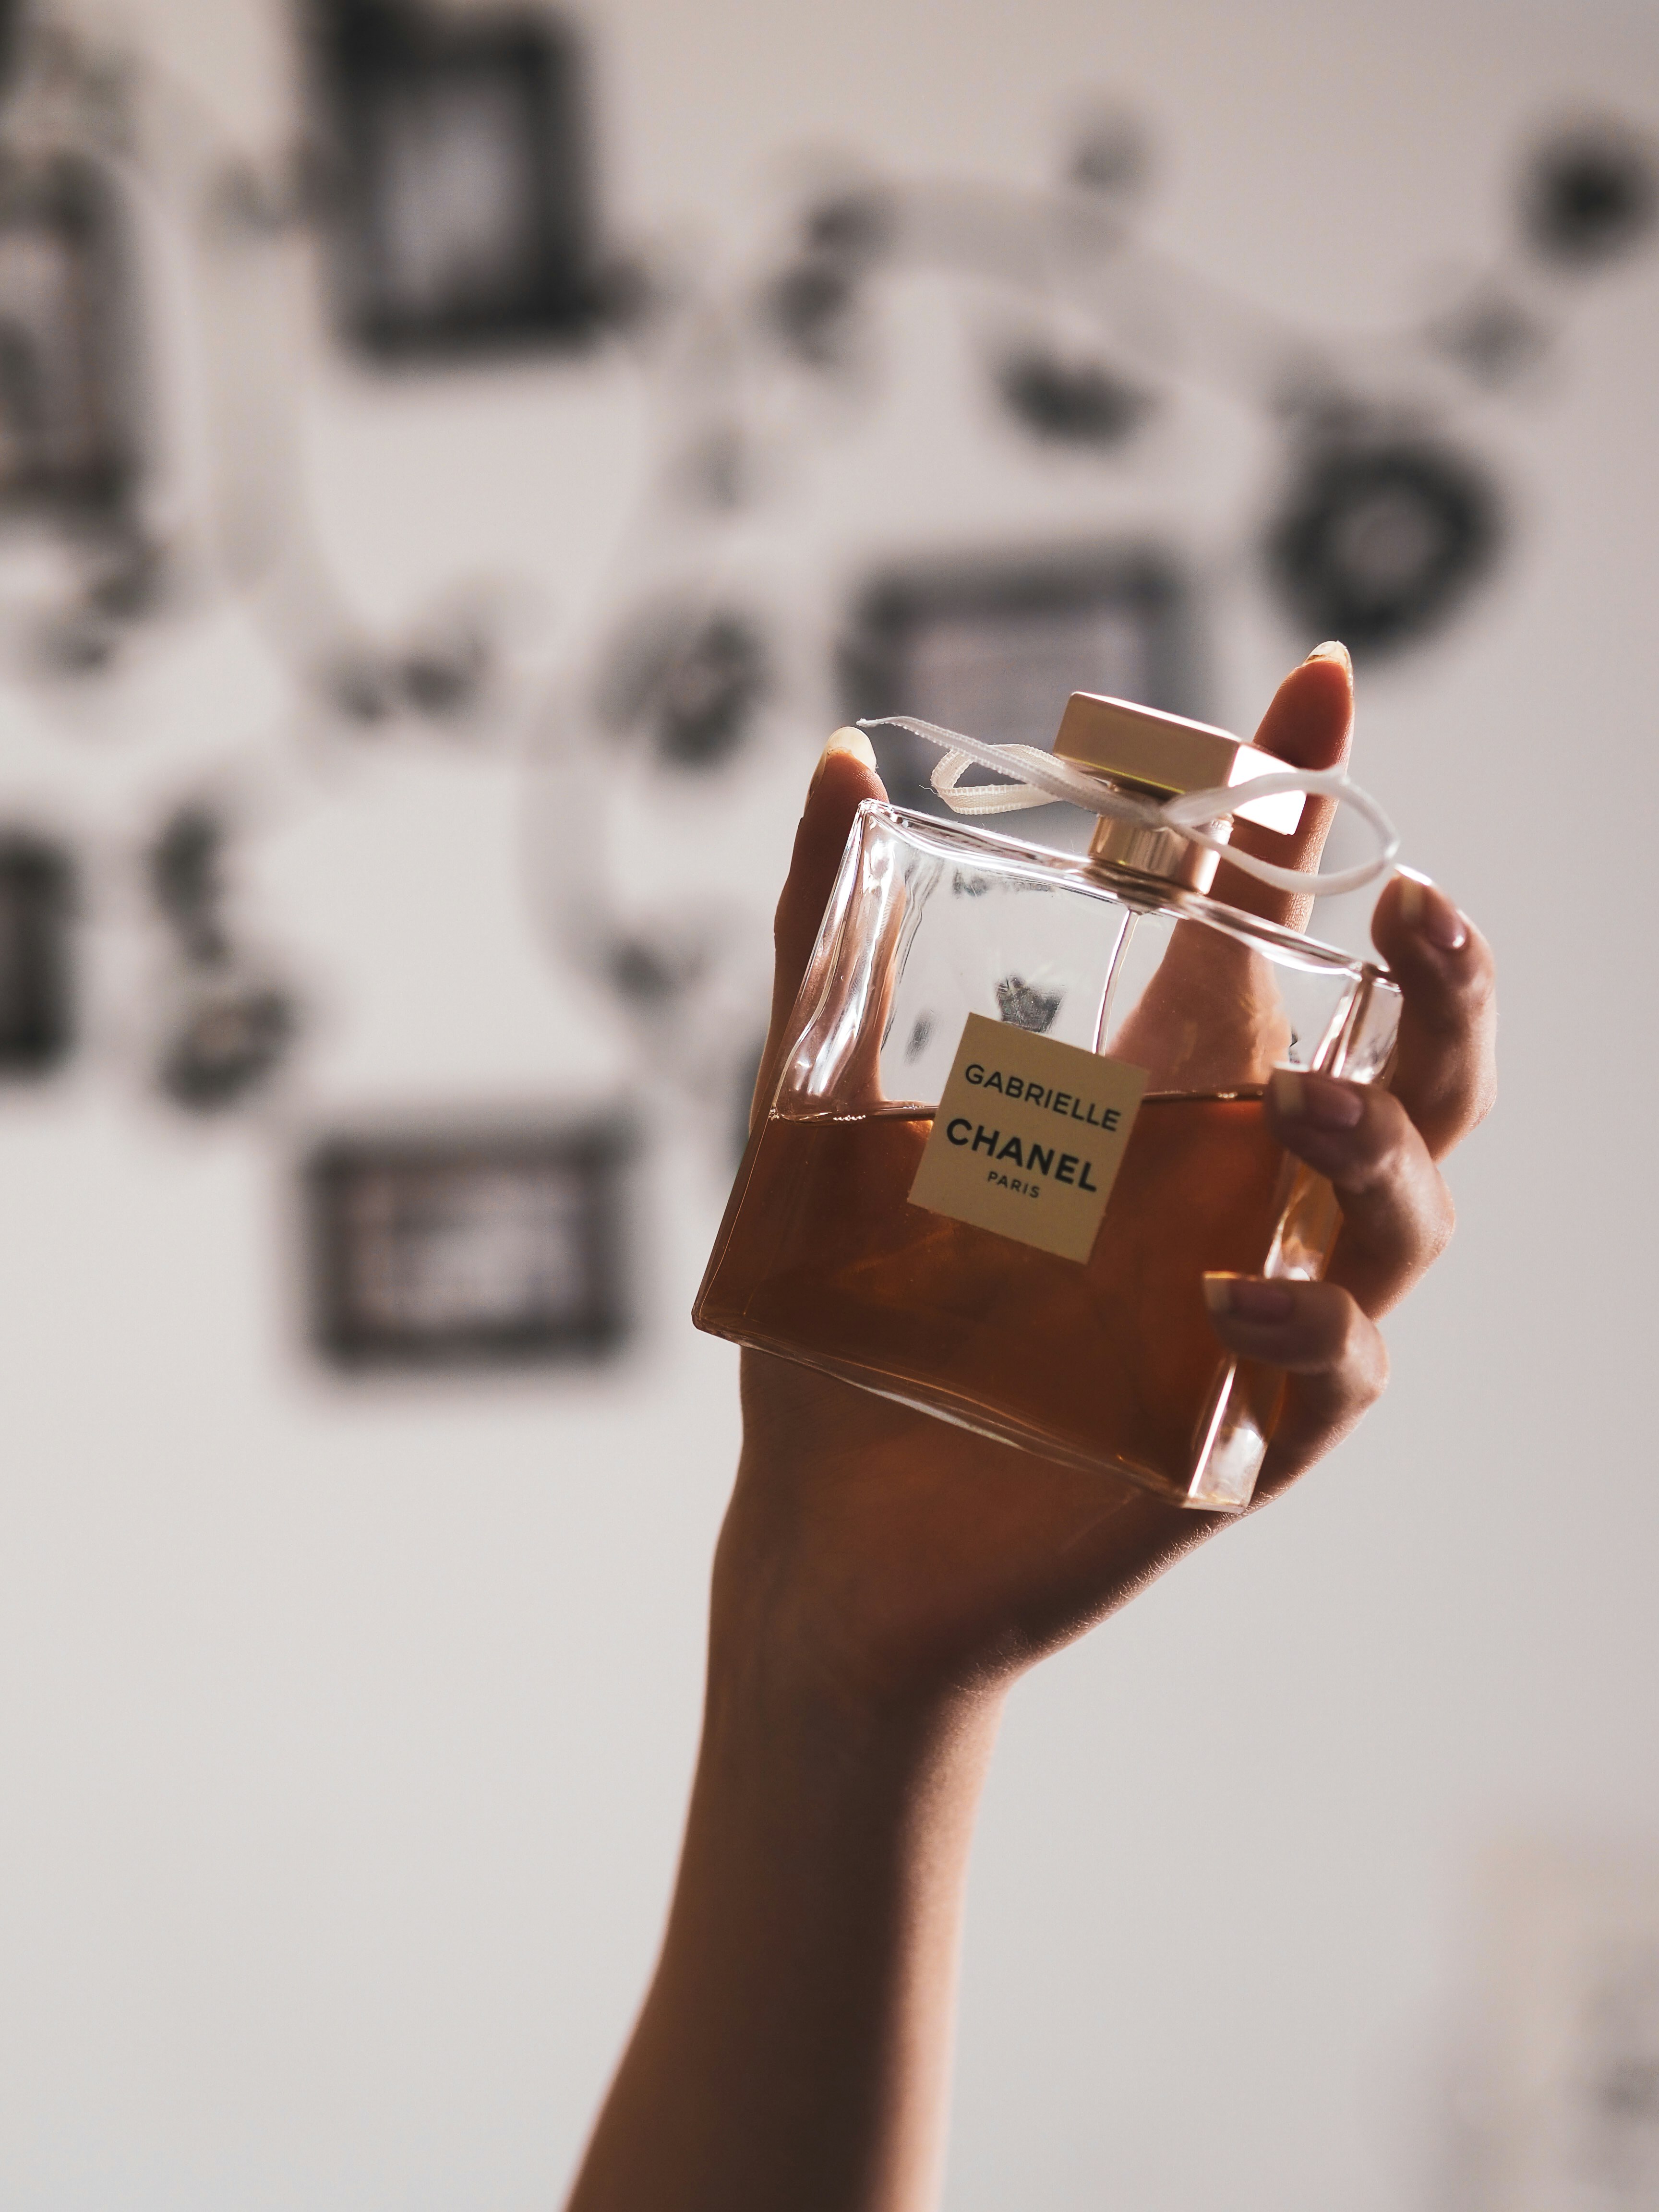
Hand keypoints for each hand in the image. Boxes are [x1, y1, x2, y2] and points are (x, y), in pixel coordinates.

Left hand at [717, 649, 1496, 1716]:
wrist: (832, 1531)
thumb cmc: (858, 1315)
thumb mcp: (827, 1115)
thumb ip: (830, 945)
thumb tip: (833, 758)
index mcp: (1168, 1099)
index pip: (1276, 932)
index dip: (1312, 807)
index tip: (1314, 681)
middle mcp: (1244, 1196)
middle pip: (1422, 1071)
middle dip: (1450, 980)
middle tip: (1412, 906)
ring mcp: (1260, 1318)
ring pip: (1412, 1218)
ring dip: (1385, 1146)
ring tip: (1305, 1101)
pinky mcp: (1240, 1443)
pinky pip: (1337, 1381)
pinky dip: (1310, 1334)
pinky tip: (1235, 1298)